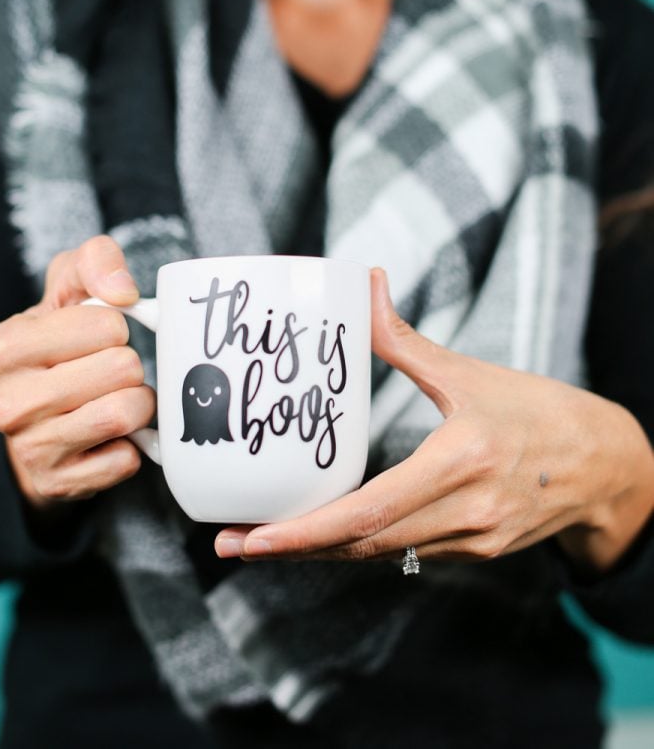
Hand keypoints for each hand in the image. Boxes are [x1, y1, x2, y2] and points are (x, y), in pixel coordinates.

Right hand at [0, 236, 155, 508]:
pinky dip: (133, 446)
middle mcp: (9, 401)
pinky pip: (127, 459)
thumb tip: (123, 292)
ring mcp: (32, 448)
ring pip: (126, 413)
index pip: (107, 324)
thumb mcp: (68, 293)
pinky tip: (111, 438)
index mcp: (5, 347)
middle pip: (122, 369)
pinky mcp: (60, 483)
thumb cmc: (61, 350)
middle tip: (110, 375)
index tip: (97, 340)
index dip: (116, 329)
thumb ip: (94, 263)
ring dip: (139, 405)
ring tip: (117, 401)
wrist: (40, 428)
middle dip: (130, 369)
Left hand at [215, 269, 653, 571]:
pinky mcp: (475, 551)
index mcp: (463, 462)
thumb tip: (365, 286)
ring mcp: (472, 540)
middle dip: (292, 548)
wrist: (607, 465)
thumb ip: (407, 340)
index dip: (305, 531)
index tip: (251, 538)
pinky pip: (404, 552)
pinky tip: (323, 533)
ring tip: (261, 541)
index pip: (369, 512)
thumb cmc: (542, 411)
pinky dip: (359, 545)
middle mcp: (467, 512)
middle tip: (231, 543)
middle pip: (362, 545)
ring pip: (379, 554)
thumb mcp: (471, 373)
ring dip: (319, 550)